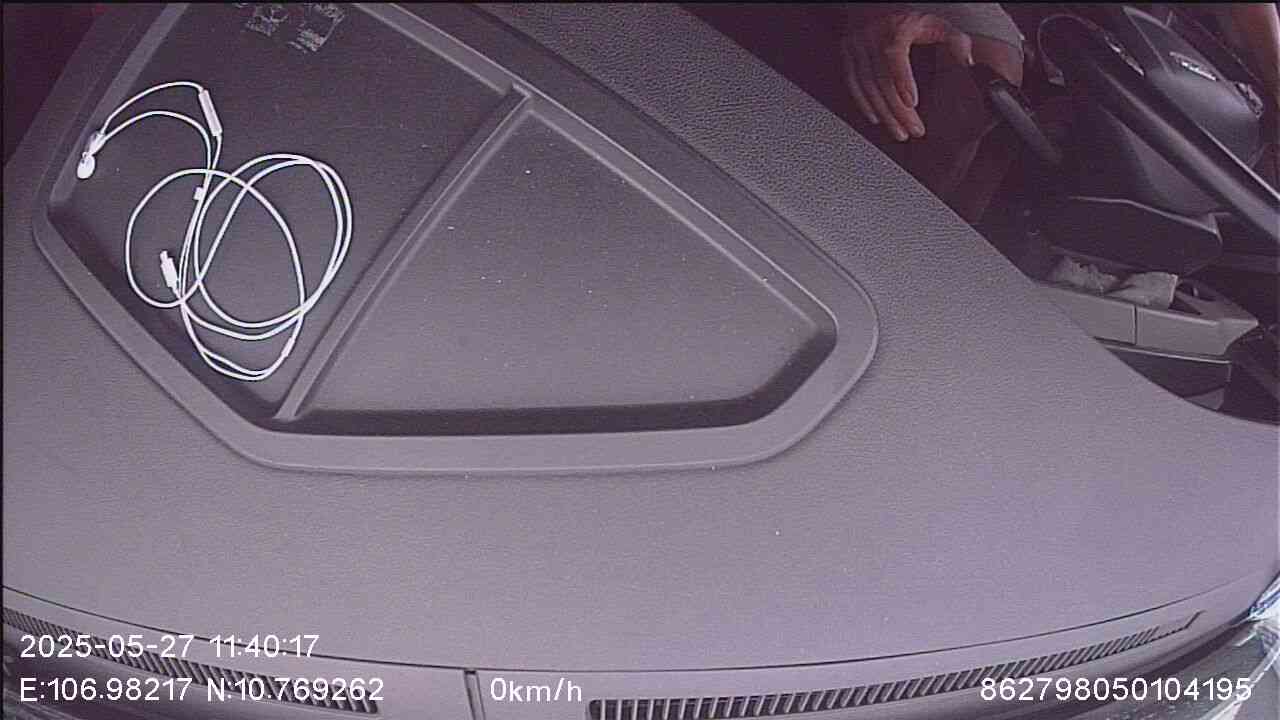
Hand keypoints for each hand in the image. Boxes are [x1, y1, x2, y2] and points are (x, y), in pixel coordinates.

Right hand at [842, 9, 974, 140]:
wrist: (871, 3)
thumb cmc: (905, 17)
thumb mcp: (933, 21)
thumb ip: (954, 38)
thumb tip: (967, 60)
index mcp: (896, 29)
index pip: (895, 57)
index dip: (903, 81)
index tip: (912, 103)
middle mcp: (872, 38)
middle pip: (883, 80)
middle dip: (899, 110)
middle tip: (913, 130)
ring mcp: (857, 47)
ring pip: (868, 87)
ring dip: (884, 113)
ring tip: (899, 131)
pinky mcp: (848, 55)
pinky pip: (853, 84)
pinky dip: (864, 103)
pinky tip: (876, 118)